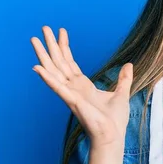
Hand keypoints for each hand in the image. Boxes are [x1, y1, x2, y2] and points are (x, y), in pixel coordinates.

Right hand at [30, 26, 132, 148]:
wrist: (113, 135)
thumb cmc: (115, 120)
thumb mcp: (121, 93)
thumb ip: (124, 79)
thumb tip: (129, 65)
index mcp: (83, 85)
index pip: (70, 62)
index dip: (65, 46)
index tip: (61, 31)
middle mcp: (73, 88)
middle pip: (58, 62)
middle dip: (51, 45)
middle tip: (43, 28)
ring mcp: (70, 94)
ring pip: (53, 70)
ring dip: (43, 55)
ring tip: (34, 40)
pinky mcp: (72, 101)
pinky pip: (57, 87)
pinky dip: (47, 78)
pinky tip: (37, 67)